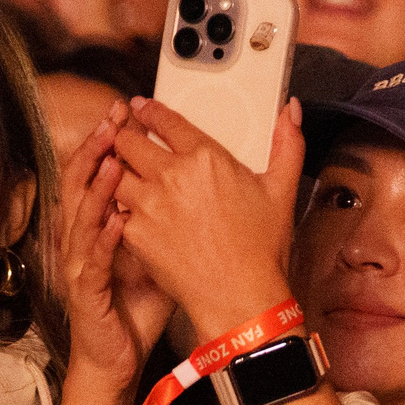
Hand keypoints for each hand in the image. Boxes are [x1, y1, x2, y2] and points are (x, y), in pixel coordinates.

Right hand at [54, 102, 170, 404]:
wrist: (117, 355)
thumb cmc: (134, 305)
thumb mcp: (155, 252)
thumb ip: (166, 216)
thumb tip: (195, 182)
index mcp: (99, 225)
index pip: (98, 173)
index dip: (107, 141)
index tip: (124, 112)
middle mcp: (85, 238)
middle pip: (82, 184)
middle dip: (97, 149)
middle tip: (113, 120)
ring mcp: (83, 263)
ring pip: (81, 216)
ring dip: (95, 186)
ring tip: (110, 159)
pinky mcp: (87, 289)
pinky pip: (94, 259)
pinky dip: (105, 237)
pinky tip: (117, 219)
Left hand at [107, 96, 306, 338]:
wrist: (239, 296)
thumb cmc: (261, 248)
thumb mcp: (281, 190)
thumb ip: (287, 144)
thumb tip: (291, 110)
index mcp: (205, 157)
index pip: (165, 120)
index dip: (148, 110)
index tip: (140, 107)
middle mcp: (170, 175)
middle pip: (127, 141)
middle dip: (124, 138)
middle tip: (126, 142)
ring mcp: (148, 204)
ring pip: (113, 174)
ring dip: (115, 172)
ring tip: (123, 176)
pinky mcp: (133, 232)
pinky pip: (114, 210)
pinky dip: (118, 208)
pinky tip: (128, 212)